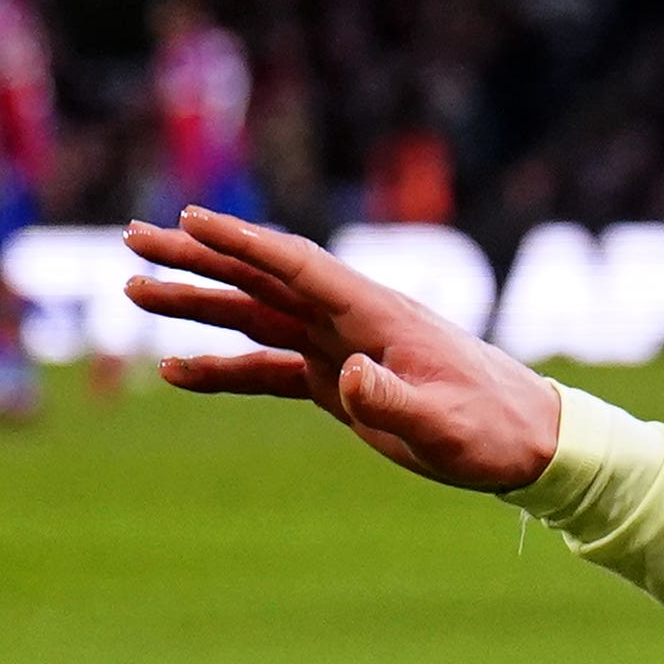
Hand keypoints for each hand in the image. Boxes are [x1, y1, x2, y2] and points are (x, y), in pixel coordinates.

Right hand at [126, 204, 565, 490]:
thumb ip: (396, 401)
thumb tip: (349, 376)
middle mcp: (353, 320)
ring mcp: (342, 348)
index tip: (191, 219)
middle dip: (198, 257)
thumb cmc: (494, 430)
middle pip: (262, 277)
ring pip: (255, 315)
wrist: (529, 444)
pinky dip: (224, 367)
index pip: (298, 266)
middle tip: (133, 239)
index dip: (243, 241)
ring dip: (198, 302)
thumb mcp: (446, 425)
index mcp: (376, 315)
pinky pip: (269, 368)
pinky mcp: (339, 382)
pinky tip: (176, 371)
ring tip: (134, 290)